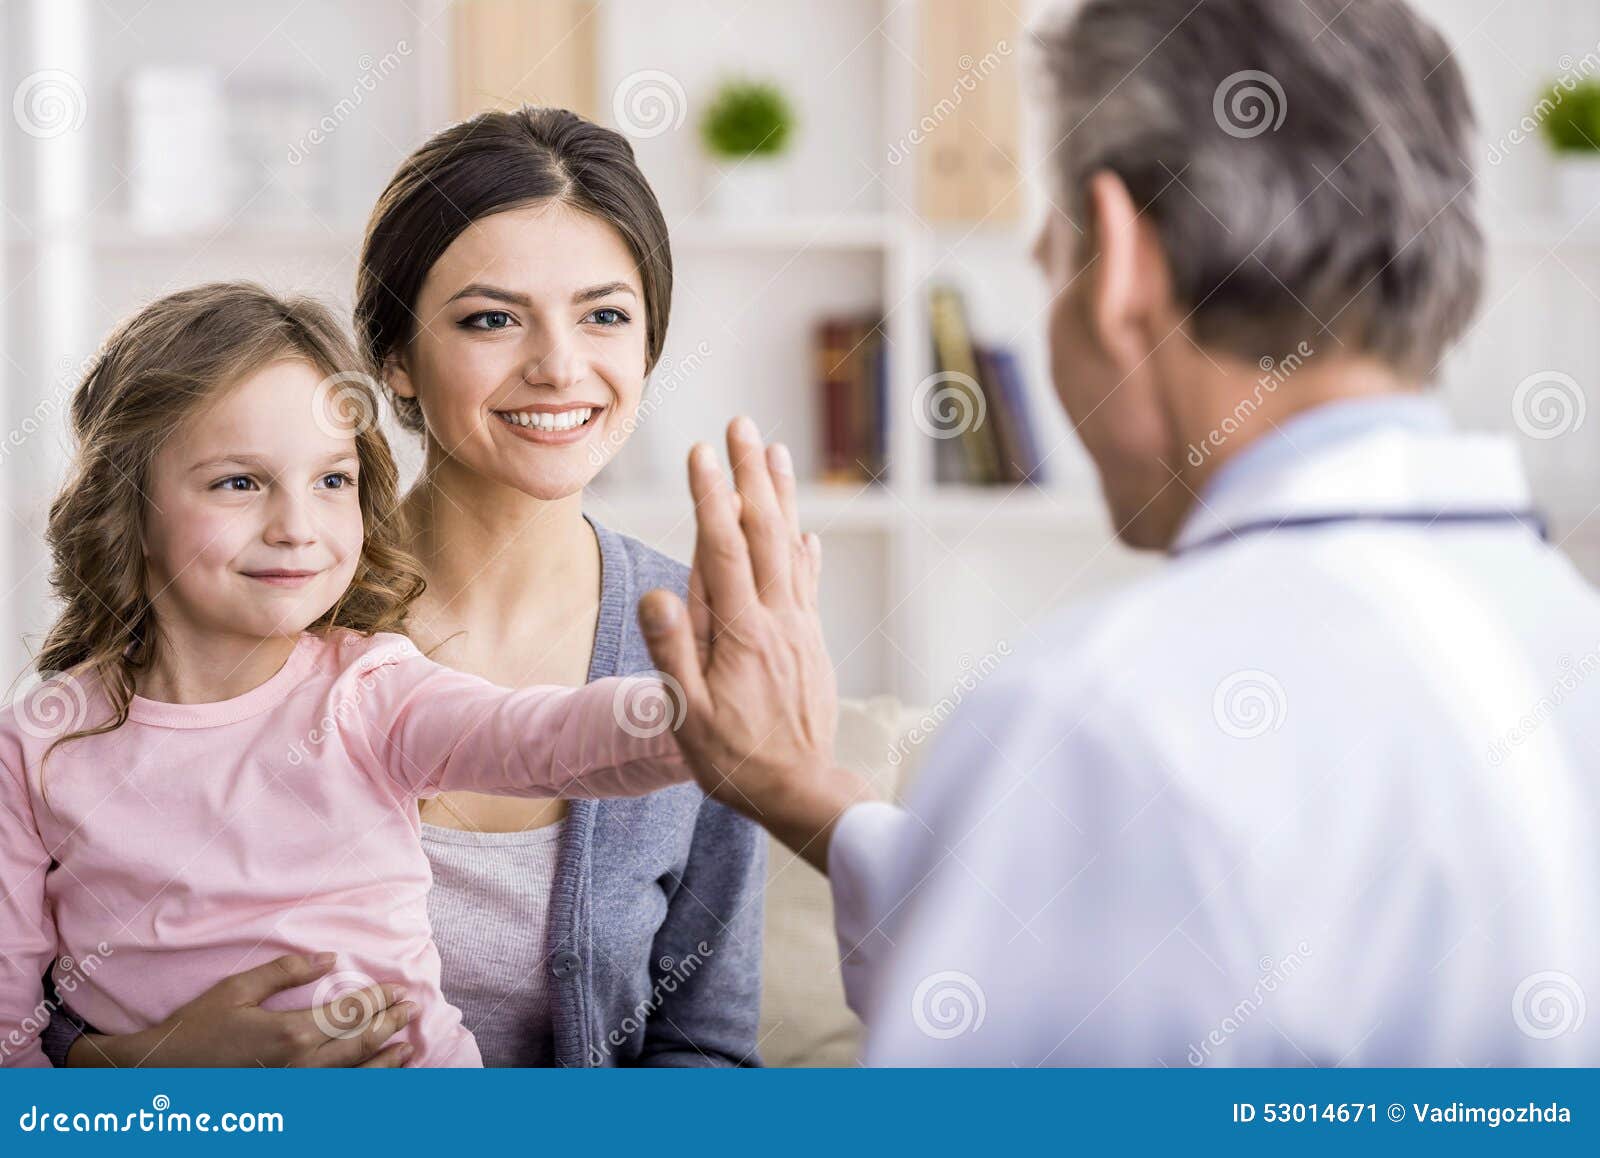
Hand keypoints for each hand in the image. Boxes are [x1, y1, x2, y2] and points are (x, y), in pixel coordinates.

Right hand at [68, 953, 415, 1067]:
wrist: (160, 1077)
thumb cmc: (196, 1028)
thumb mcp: (237, 989)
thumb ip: (286, 972)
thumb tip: (330, 958)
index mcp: (290, 1033)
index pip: (349, 1013)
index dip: (378, 999)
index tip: (400, 989)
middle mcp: (300, 1066)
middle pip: (360, 1044)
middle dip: (390, 1024)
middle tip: (413, 1009)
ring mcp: (295, 1090)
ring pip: (353, 1076)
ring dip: (385, 1060)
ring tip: (408, 1047)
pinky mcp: (286, 1103)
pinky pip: (333, 1095)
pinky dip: (360, 1085)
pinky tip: (374, 1078)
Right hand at [639, 417, 874, 870]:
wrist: (801, 790)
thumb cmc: (735, 759)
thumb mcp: (688, 715)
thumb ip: (673, 651)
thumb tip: (657, 593)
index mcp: (742, 632)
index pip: (722, 549)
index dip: (711, 497)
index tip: (701, 453)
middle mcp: (777, 619)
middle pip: (763, 532)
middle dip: (750, 475)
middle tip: (740, 425)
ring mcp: (799, 627)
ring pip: (791, 547)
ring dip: (781, 497)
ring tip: (775, 453)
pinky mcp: (811, 642)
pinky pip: (808, 583)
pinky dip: (806, 551)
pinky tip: (806, 533)